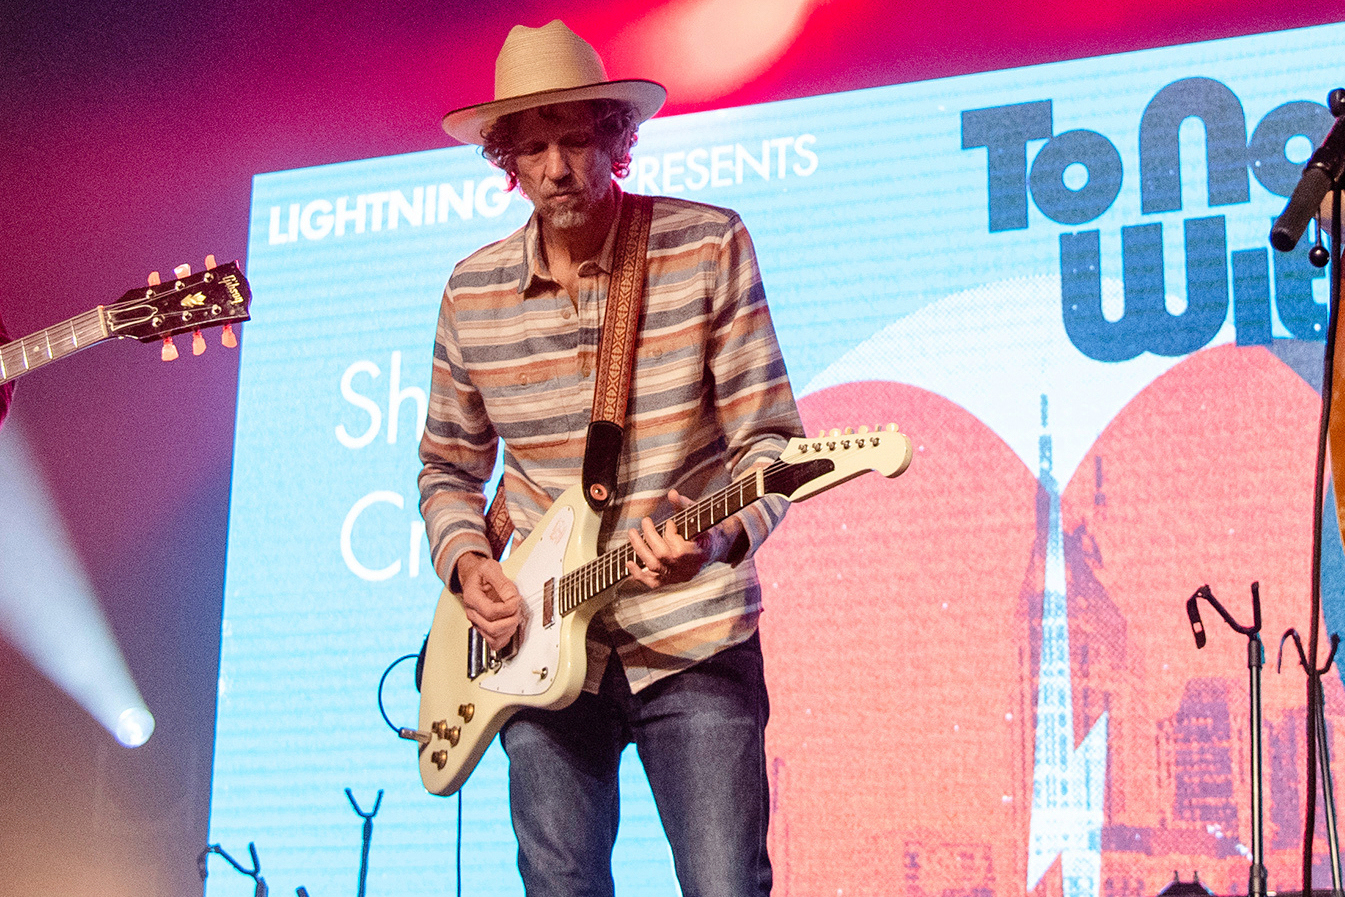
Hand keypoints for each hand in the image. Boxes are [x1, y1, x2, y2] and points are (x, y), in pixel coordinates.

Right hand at [456, 552, 522, 649]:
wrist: (473, 577)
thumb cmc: (480, 574)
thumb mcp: (490, 568)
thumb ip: (502, 582)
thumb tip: (512, 598)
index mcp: (472, 598)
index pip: (490, 612)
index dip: (508, 608)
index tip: (516, 599)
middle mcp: (472, 613)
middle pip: (492, 628)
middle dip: (511, 620)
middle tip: (517, 608)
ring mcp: (477, 623)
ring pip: (494, 638)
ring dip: (509, 628)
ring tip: (514, 615)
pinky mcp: (483, 629)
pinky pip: (494, 643)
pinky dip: (505, 637)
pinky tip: (510, 625)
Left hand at [625, 489, 739, 589]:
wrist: (715, 549)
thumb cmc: (707, 530)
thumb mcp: (700, 516)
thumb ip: (685, 506)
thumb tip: (672, 493)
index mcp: (698, 555)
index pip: (677, 548)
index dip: (670, 532)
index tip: (670, 523)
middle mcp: (686, 569)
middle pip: (661, 556)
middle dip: (650, 536)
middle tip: (645, 521)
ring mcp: (677, 576)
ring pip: (653, 567)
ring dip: (639, 549)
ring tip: (632, 533)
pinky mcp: (670, 580)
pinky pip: (652, 582)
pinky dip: (638, 574)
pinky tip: (628, 562)